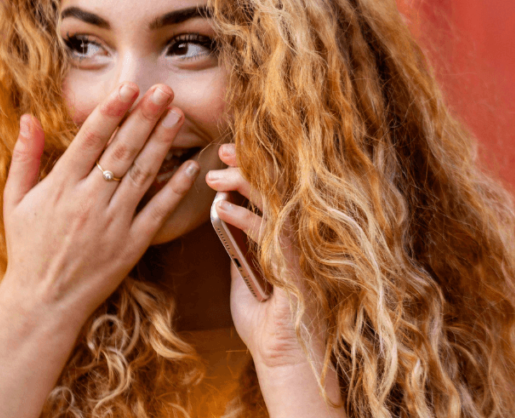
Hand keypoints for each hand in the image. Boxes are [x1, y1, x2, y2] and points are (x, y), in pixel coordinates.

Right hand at [0, 82, 200, 323]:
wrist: (43, 302)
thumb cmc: (27, 248)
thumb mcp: (14, 201)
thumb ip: (24, 158)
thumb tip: (28, 118)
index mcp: (61, 186)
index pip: (91, 139)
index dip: (112, 110)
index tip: (129, 87)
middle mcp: (89, 201)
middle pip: (122, 150)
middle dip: (144, 116)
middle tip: (164, 90)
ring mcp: (113, 223)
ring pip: (143, 174)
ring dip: (162, 142)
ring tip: (177, 115)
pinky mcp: (132, 244)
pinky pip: (158, 211)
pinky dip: (175, 188)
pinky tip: (191, 166)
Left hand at [205, 144, 327, 369]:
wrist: (284, 362)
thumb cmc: (265, 326)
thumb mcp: (244, 280)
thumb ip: (239, 251)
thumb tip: (224, 222)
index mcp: (284, 240)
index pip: (269, 194)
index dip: (248, 171)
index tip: (224, 157)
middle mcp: (296, 239)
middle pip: (276, 188)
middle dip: (248, 166)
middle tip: (222, 151)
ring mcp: (299, 250)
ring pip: (275, 202)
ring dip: (244, 185)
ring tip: (215, 176)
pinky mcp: (297, 265)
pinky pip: (271, 232)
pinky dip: (245, 218)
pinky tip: (222, 210)